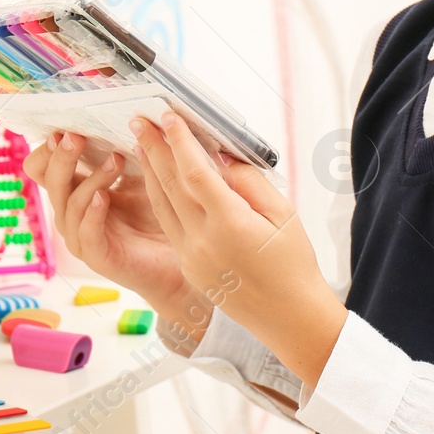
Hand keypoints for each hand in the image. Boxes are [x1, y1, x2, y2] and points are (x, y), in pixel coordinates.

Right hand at [23, 131, 190, 311]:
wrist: (177, 259)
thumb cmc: (158, 215)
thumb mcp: (143, 176)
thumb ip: (131, 150)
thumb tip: (137, 114)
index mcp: (77, 189)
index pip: (44, 167)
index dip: (47, 148)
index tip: (64, 126)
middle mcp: (73, 211)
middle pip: (50, 180)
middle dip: (61, 156)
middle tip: (75, 136)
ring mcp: (81, 235)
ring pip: (69, 203)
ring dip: (91, 178)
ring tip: (116, 160)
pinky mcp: (97, 255)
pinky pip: (85, 233)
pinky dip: (92, 213)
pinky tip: (104, 197)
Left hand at [133, 111, 346, 385]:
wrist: (288, 316)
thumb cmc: (293, 262)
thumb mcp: (282, 214)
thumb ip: (250, 182)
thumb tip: (222, 158)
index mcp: (229, 224)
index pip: (195, 172)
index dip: (179, 142)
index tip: (169, 117)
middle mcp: (202, 240)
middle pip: (170, 186)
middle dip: (154, 150)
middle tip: (139, 120)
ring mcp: (191, 257)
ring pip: (162, 206)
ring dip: (150, 173)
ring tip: (141, 145)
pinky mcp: (189, 267)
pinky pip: (169, 225)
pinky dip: (160, 198)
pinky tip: (158, 182)